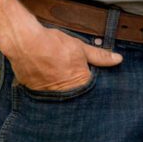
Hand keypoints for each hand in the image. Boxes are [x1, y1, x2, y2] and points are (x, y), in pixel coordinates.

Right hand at [0, 18, 122, 91]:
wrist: (25, 43)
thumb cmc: (53, 44)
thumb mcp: (80, 47)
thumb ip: (99, 56)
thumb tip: (118, 59)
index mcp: (80, 84)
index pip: (92, 93)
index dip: (94, 89)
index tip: (96, 87)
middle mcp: (65, 94)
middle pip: (76, 97)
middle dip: (78, 91)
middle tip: (76, 82)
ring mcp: (48, 96)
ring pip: (61, 97)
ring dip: (63, 91)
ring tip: (60, 80)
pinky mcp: (35, 94)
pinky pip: (46, 95)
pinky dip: (48, 90)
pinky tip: (47, 80)